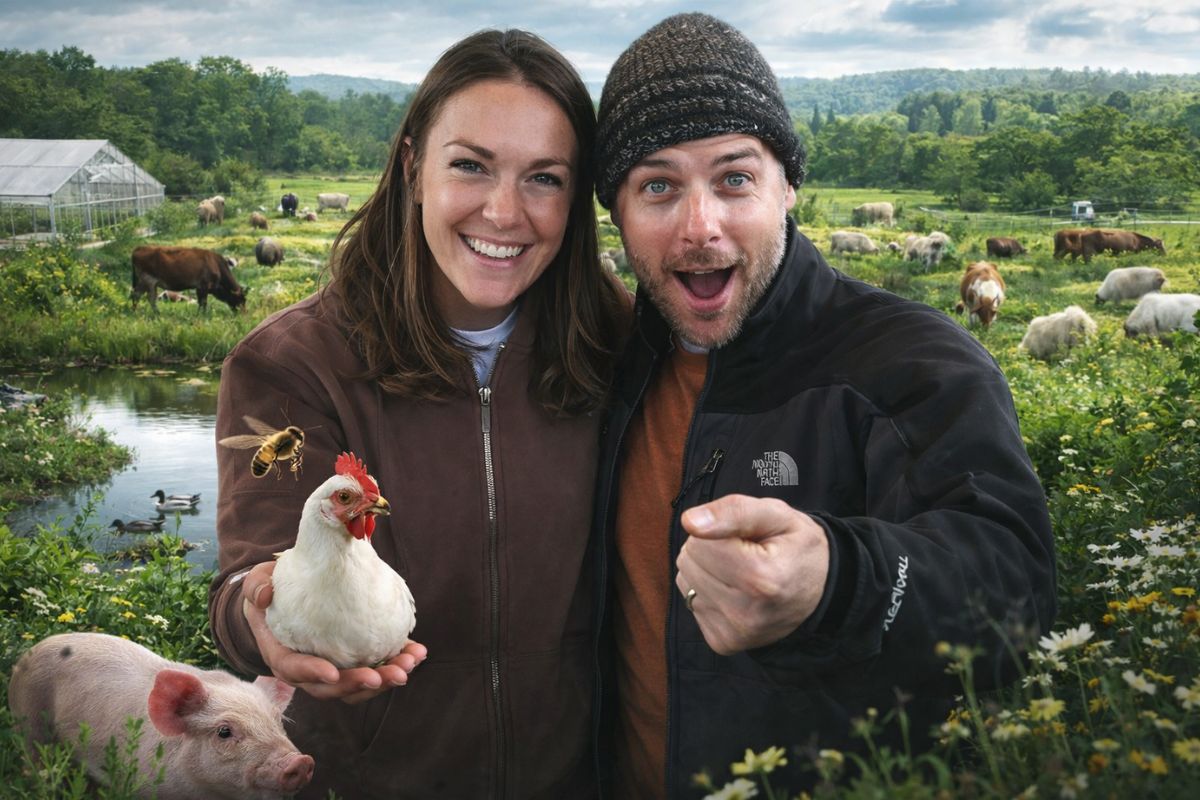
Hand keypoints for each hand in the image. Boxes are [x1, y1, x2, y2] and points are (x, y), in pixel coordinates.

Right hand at [241, 562, 427, 703]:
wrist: (289, 597)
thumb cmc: (273, 591)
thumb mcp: (258, 583)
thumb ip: (257, 587)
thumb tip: (264, 596)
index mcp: (283, 654)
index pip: (295, 669)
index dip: (313, 673)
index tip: (333, 672)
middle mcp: (309, 670)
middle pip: (333, 687)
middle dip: (359, 684)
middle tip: (384, 676)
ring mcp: (334, 668)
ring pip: (359, 685)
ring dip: (385, 678)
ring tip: (409, 664)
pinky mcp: (355, 659)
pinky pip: (377, 667)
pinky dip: (398, 662)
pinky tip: (418, 652)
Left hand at [674, 495, 829, 654]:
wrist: (821, 592)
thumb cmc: (796, 547)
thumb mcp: (776, 514)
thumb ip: (733, 511)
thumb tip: (689, 522)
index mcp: (761, 577)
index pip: (698, 540)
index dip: (720, 530)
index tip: (748, 539)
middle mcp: (745, 613)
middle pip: (688, 560)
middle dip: (711, 549)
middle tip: (746, 554)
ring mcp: (733, 633)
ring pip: (685, 580)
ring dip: (708, 570)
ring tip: (742, 572)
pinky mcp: (722, 642)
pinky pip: (692, 602)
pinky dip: (709, 592)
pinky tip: (736, 592)